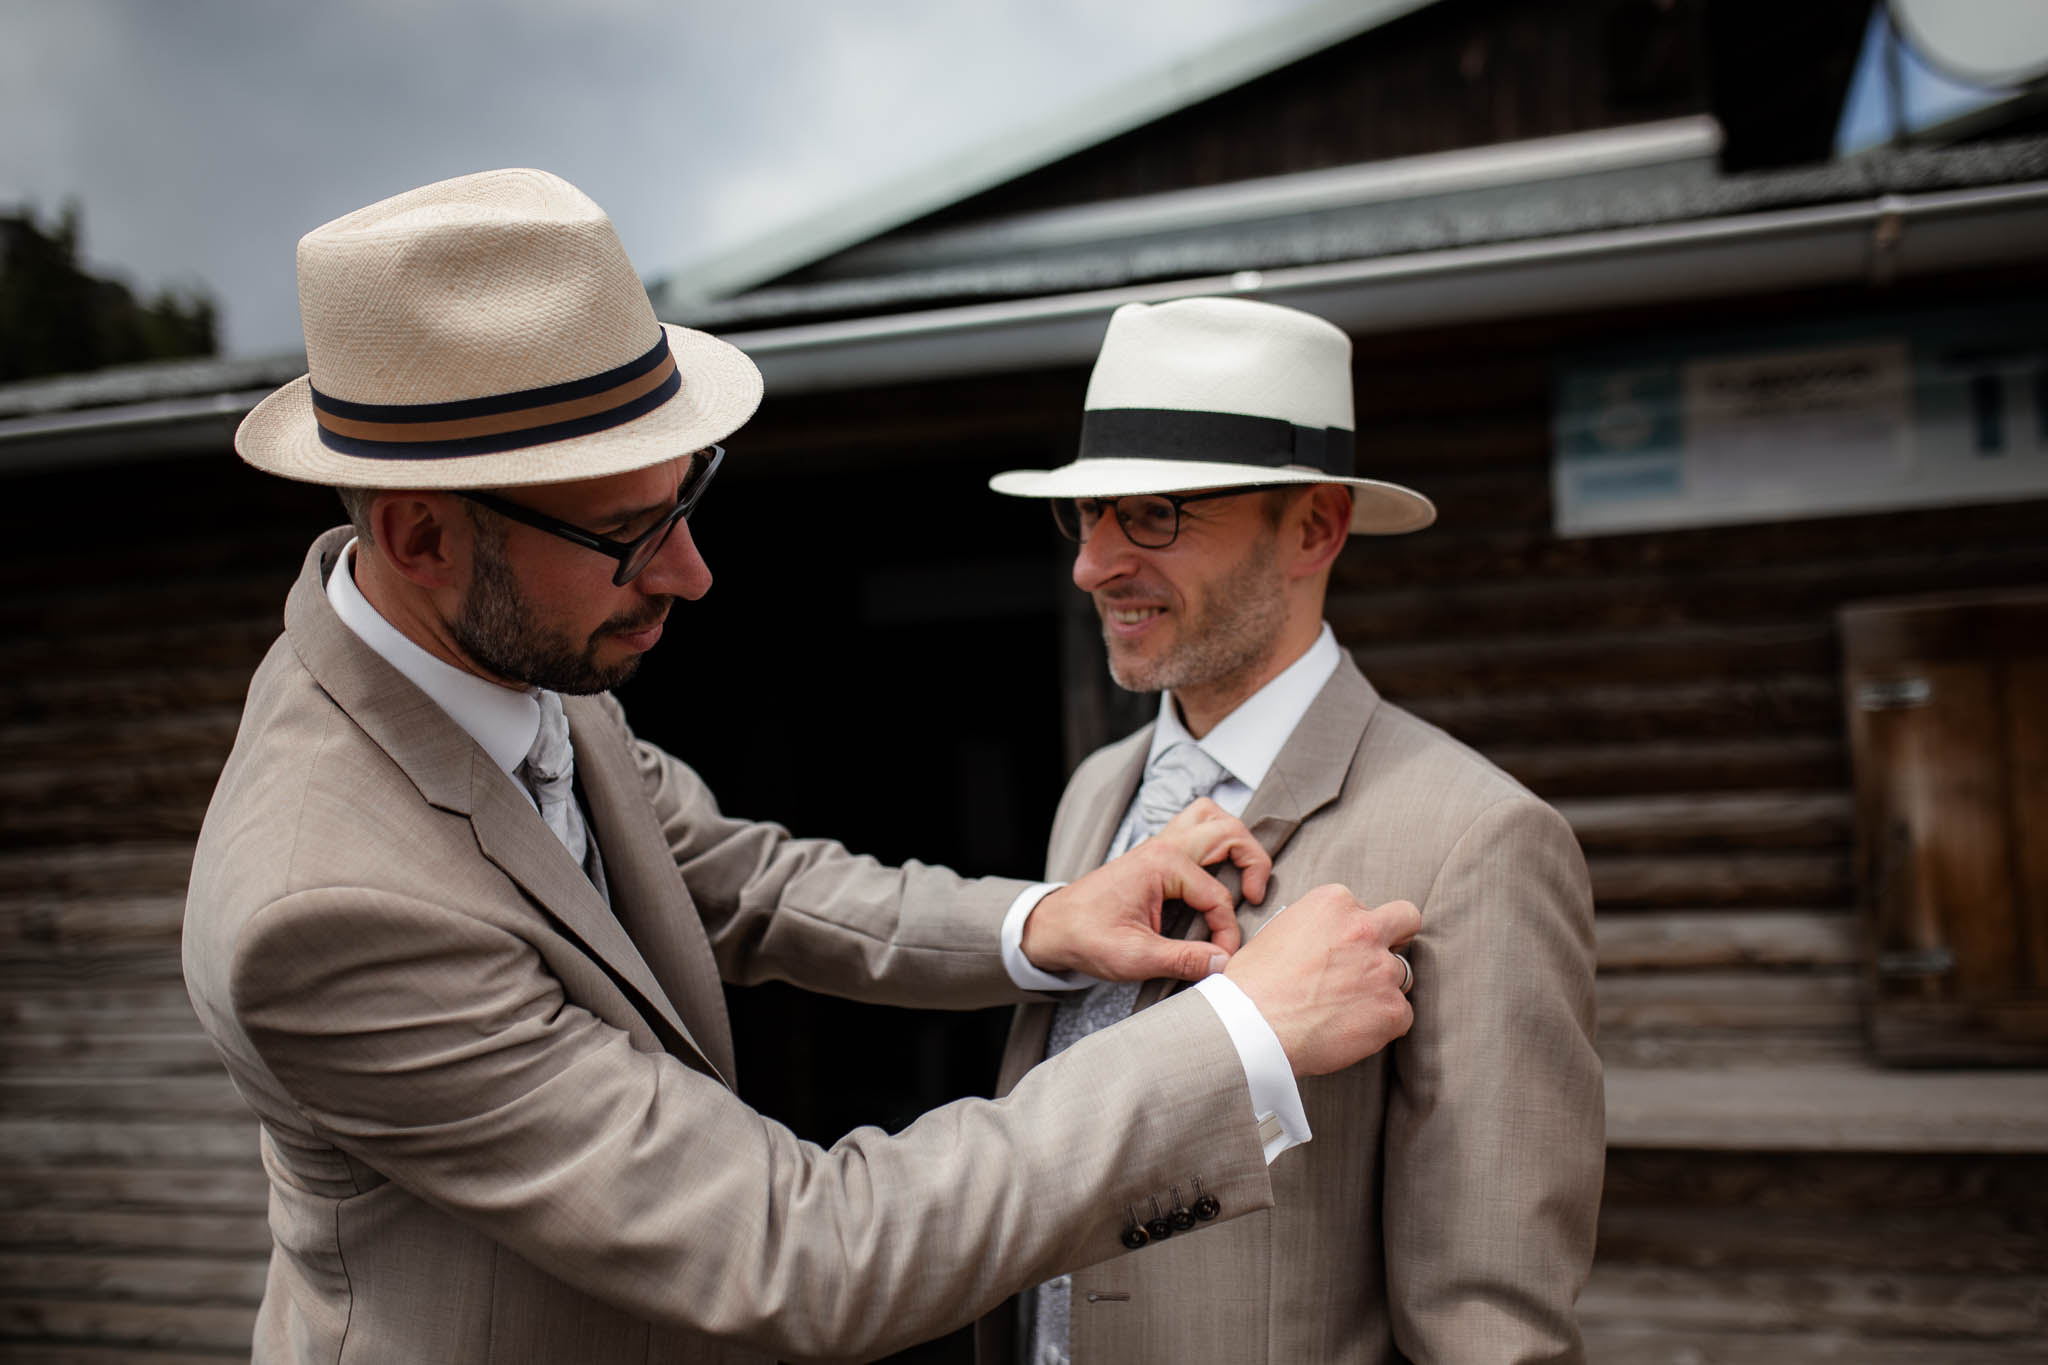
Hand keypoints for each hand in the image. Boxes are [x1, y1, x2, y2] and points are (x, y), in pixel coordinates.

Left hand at [1021, 807, 1267, 982]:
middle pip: (1228, 831)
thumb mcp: (1135, 957)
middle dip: (1253, 862)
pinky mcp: (1157, 854)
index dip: (1227, 932)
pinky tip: (1218, 873)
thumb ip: (1183, 960)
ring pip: (1212, 818)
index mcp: (1162, 865)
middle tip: (1256, 896)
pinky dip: (1216, 843)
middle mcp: (1165, 846)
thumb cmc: (1087, 937)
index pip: (1218, 896)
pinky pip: (1196, 830)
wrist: (1053, 927)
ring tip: (1243, 876)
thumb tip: (1225, 963)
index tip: (1222, 958)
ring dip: (1235, 841)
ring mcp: (1161, 845)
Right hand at [1224, 886, 1419, 1076]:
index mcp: (1334, 902)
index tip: (1342, 948)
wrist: (1251, 1027)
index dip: (1353, 929)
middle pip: (1406, 920)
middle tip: (1375, 960)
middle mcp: (1364, 929)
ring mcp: (1383, 970)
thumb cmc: (1252, 984)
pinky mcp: (1392, 1010)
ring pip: (1401, 975)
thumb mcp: (1277, 931)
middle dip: (1397, 936)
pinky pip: (1401, 1015)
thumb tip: (1325, 943)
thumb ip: (1314, 928)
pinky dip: (1382, 1025)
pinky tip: (1351, 1031)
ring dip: (1381, 988)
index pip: (1363, 907)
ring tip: (1347, 1008)